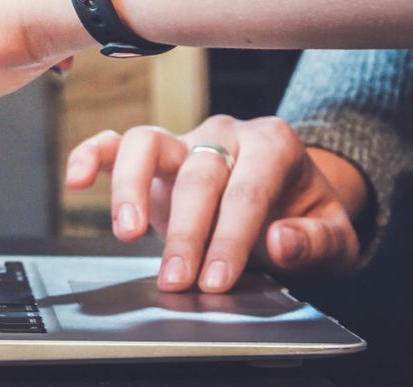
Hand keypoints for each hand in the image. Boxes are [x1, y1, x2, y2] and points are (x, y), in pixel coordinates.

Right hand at [65, 115, 367, 292]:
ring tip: (127, 233)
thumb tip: (280, 240)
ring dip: (131, 188)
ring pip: (148, 143)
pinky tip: (77, 180)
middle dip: (186, 231)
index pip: (247, 190)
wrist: (291, 200)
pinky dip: (92, 156)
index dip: (231, 237)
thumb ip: (314, 241)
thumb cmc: (306, 218)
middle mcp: (225, 134)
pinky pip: (116, 143)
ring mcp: (185, 140)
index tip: (218, 278)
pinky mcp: (155, 155)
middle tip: (178, 278)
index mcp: (274, 144)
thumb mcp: (335, 237)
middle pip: (198, 174)